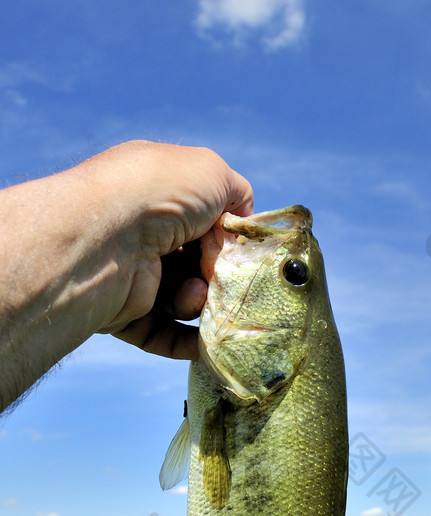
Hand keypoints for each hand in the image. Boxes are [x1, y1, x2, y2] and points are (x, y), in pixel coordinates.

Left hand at [94, 141, 252, 359]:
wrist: (107, 237)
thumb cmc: (160, 194)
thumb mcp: (211, 172)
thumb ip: (236, 192)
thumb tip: (238, 223)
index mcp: (155, 193)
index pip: (203, 219)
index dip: (225, 234)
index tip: (237, 245)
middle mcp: (141, 232)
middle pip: (196, 263)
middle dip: (216, 273)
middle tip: (217, 273)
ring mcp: (131, 273)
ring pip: (183, 300)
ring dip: (200, 302)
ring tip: (195, 295)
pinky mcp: (124, 313)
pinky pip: (163, 334)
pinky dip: (189, 342)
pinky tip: (207, 342)